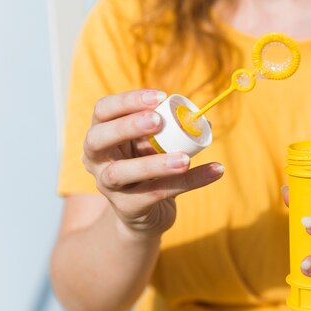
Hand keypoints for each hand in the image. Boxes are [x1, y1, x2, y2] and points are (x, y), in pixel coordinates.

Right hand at [83, 89, 223, 237]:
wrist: (147, 214)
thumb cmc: (151, 169)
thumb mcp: (156, 146)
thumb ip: (172, 130)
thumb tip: (205, 121)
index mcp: (102, 135)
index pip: (103, 110)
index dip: (127, 101)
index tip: (160, 96)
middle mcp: (96, 159)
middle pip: (97, 138)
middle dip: (127, 126)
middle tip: (158, 120)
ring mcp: (107, 186)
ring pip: (121, 172)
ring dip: (154, 163)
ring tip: (185, 159)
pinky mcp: (126, 208)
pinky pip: (156, 193)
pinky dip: (188, 182)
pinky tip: (215, 171)